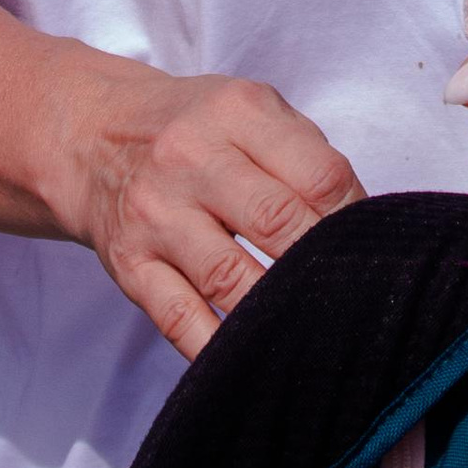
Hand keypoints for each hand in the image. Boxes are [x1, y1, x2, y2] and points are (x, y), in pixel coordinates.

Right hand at [46, 63, 363, 357]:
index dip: (358, 220)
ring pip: (231, 280)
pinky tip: (255, 359)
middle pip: (279, 224)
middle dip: (326, 266)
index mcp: (235, 113)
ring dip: (281, 312)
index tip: (375, 248)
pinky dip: (219, 348)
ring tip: (318, 331)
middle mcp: (190, 160)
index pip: (320, 176)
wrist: (92, 136)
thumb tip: (363, 229)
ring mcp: (156, 216)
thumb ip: (306, 156)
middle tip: (357, 296)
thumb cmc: (194, 128)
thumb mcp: (248, 109)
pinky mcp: (130, 265)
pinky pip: (180, 319)